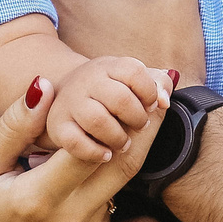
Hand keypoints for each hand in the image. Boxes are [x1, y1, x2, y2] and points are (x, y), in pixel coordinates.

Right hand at [0, 82, 150, 221]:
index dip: (122, 111)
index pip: (94, 146)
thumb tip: (46, 84)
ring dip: (133, 148)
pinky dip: (110, 178)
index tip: (144, 80)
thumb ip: (14, 126)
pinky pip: (110, 205)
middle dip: (149, 125)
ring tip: (144, 112)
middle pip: (126, 165)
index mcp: (38, 200)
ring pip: (120, 185)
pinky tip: (105, 155)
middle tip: (165, 88)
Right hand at [43, 56, 172, 163]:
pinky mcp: (58, 126)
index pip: (134, 72)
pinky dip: (94, 152)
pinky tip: (106, 155)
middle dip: (137, 118)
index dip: (149, 92)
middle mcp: (87, 81)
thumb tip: (165, 101)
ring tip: (123, 143)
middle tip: (139, 126)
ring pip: (98, 121)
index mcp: (108, 66)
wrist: (66, 95)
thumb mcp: (132, 80)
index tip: (150, 105)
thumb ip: (158, 83)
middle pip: (119, 98)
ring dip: (118, 137)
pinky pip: (75, 142)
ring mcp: (70, 103)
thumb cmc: (109, 91)